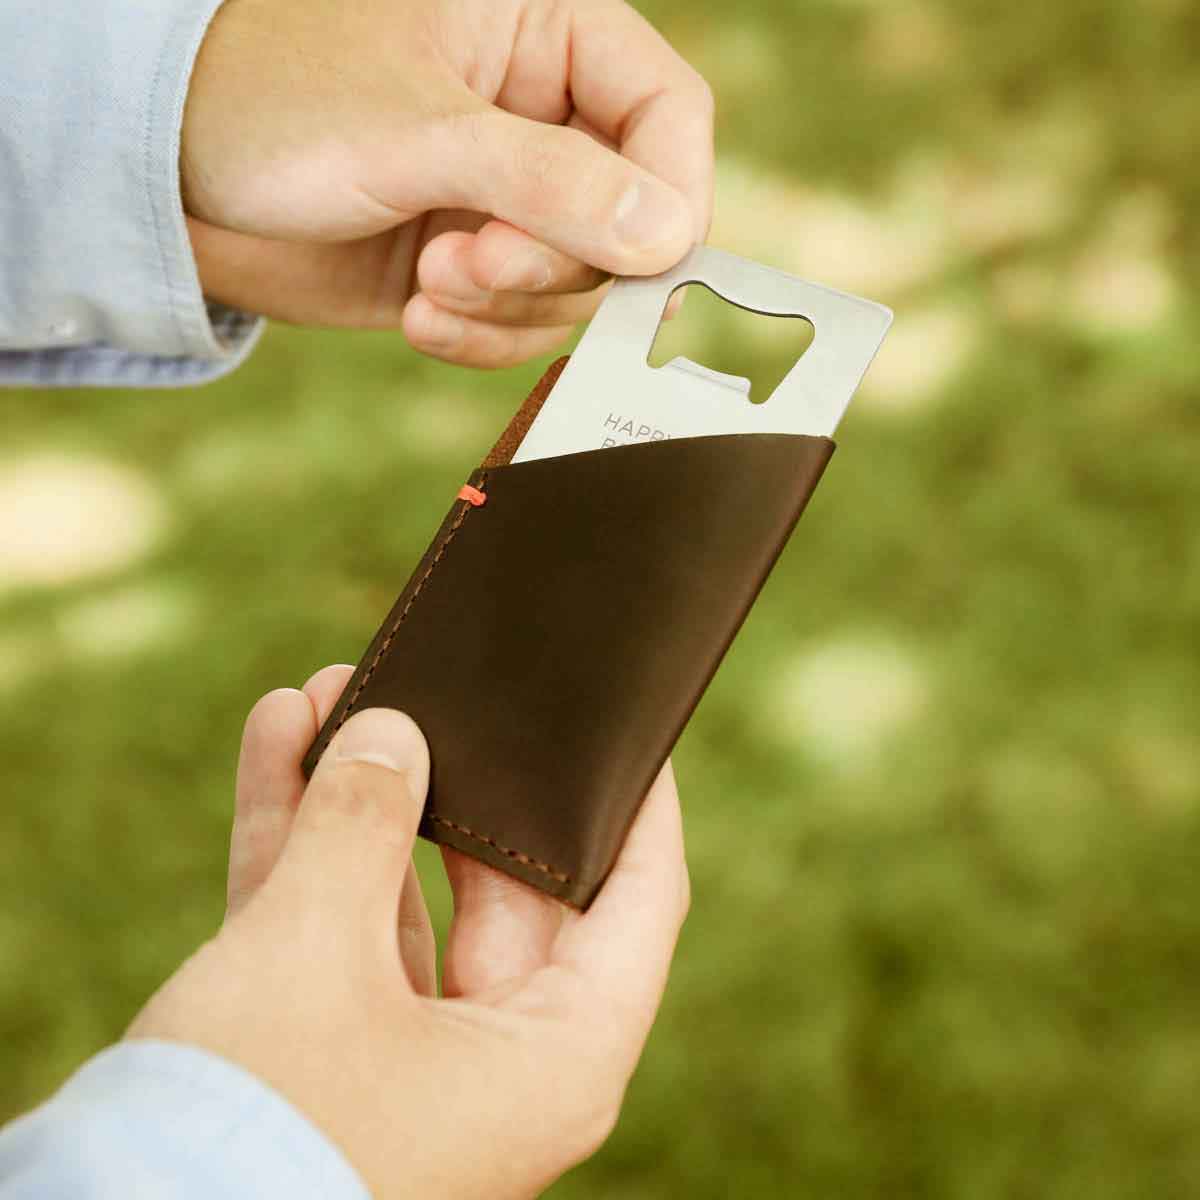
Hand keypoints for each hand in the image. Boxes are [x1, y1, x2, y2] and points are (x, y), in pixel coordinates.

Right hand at [127, 665, 688, 1198]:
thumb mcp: (314, 952)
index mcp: (555, 1053)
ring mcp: (411, 1054)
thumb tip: (390, 737)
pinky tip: (278, 741)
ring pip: (400, 895)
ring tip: (329, 692)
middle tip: (429, 689)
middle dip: (449, 777)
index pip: (637, 900)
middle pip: (506, 886)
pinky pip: (332, 926)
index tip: (623, 729)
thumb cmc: (253, 1131)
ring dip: (356, 795)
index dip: (637, 804)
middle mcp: (497, 1057)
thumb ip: (360, 826)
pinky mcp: (331, 1051)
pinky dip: (301, 840)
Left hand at [183, 0, 712, 366]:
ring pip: (578, 284)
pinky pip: (523, 325)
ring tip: (427, 283)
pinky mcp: (474, 267)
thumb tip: (668, 237)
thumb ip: (549, 179)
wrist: (172, 183)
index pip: (668, 113)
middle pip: (631, 217)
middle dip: (553, 260)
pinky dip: (481, 340)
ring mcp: (510, 200)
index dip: (671, 194)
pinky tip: (418, 318)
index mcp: (545, 33)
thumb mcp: (416, 130)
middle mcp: (541, 118)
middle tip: (469, 263)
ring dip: (508, 306)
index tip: (638, 258)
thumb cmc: (273, 102)